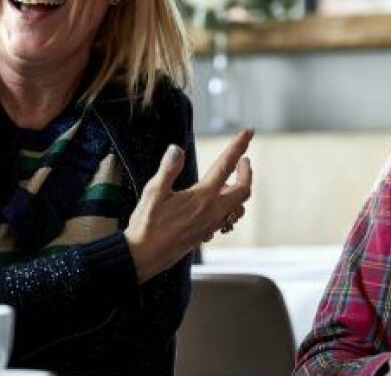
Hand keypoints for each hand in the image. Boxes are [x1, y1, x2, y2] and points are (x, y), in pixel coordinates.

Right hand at [125, 129, 252, 281]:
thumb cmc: (146, 225)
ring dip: (240, 190)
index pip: (227, 166)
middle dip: (246, 172)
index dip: (238, 146)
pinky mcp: (206, 233)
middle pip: (244, 189)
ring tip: (232, 180)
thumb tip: (176, 148)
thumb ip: (168, 169)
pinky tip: (218, 203)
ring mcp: (211, 224)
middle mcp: (212, 211)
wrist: (143, 257)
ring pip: (238, 206)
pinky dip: (231, 207)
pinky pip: (227, 218)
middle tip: (243, 159)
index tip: (247, 133)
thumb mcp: (153, 193)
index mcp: (202, 196)